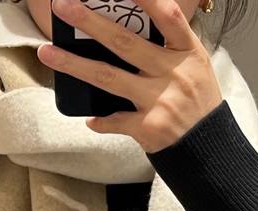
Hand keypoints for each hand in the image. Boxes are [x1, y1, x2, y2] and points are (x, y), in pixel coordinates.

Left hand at [38, 0, 222, 153]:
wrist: (210, 149)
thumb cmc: (199, 105)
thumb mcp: (195, 68)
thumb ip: (168, 49)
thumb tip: (125, 32)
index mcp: (187, 53)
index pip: (167, 16)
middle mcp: (173, 73)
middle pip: (125, 43)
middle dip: (91, 23)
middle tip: (63, 6)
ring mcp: (160, 101)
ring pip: (108, 78)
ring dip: (74, 64)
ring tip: (48, 53)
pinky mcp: (149, 128)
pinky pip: (115, 120)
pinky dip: (101, 121)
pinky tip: (89, 119)